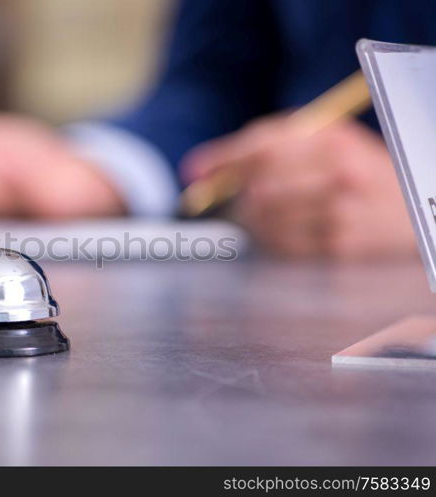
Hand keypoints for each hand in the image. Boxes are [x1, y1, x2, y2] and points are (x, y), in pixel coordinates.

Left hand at [182, 117, 416, 258]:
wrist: (415, 206)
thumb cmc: (358, 170)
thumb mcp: (327, 140)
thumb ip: (270, 144)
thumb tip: (202, 170)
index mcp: (333, 139)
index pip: (262, 148)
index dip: (221, 159)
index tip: (193, 171)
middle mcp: (339, 173)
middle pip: (258, 185)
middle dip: (235, 193)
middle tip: (233, 196)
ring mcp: (341, 212)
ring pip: (264, 218)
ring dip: (250, 217)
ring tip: (260, 212)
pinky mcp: (340, 246)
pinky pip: (280, 244)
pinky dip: (269, 237)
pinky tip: (280, 229)